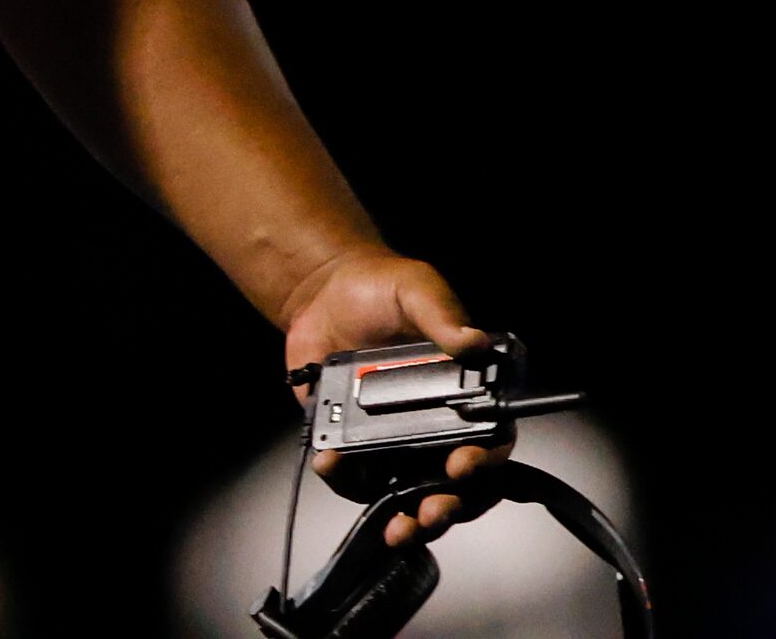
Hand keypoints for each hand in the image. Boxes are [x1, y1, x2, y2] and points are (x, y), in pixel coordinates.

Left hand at [282, 247, 511, 547]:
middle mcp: (437, 426)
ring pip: (410, 493)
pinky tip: (333, 467)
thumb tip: (473, 341)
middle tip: (431, 512)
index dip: (485, 462)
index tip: (464, 464)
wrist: (322, 294)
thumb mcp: (417, 290)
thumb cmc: (381, 290)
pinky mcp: (353, 442)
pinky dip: (346, 480)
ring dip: (405, 515)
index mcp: (467, 396)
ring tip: (396, 525)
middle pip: (456, 484)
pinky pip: (355, 475)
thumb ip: (443, 316)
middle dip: (450, 507)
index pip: (491, 442)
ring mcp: (395, 440)